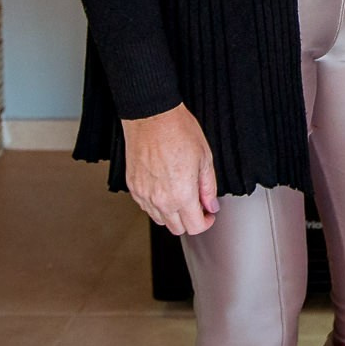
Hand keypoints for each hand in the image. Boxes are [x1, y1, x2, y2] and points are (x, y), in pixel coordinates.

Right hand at [121, 104, 218, 235]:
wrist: (151, 117)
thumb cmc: (178, 131)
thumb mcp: (205, 158)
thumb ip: (208, 187)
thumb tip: (210, 205)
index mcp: (182, 194)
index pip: (195, 227)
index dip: (206, 222)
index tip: (208, 214)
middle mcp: (161, 200)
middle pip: (176, 228)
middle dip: (190, 220)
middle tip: (197, 205)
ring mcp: (144, 195)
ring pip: (160, 220)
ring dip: (172, 214)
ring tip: (181, 195)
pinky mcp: (133, 188)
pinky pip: (146, 207)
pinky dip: (156, 205)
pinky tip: (165, 189)